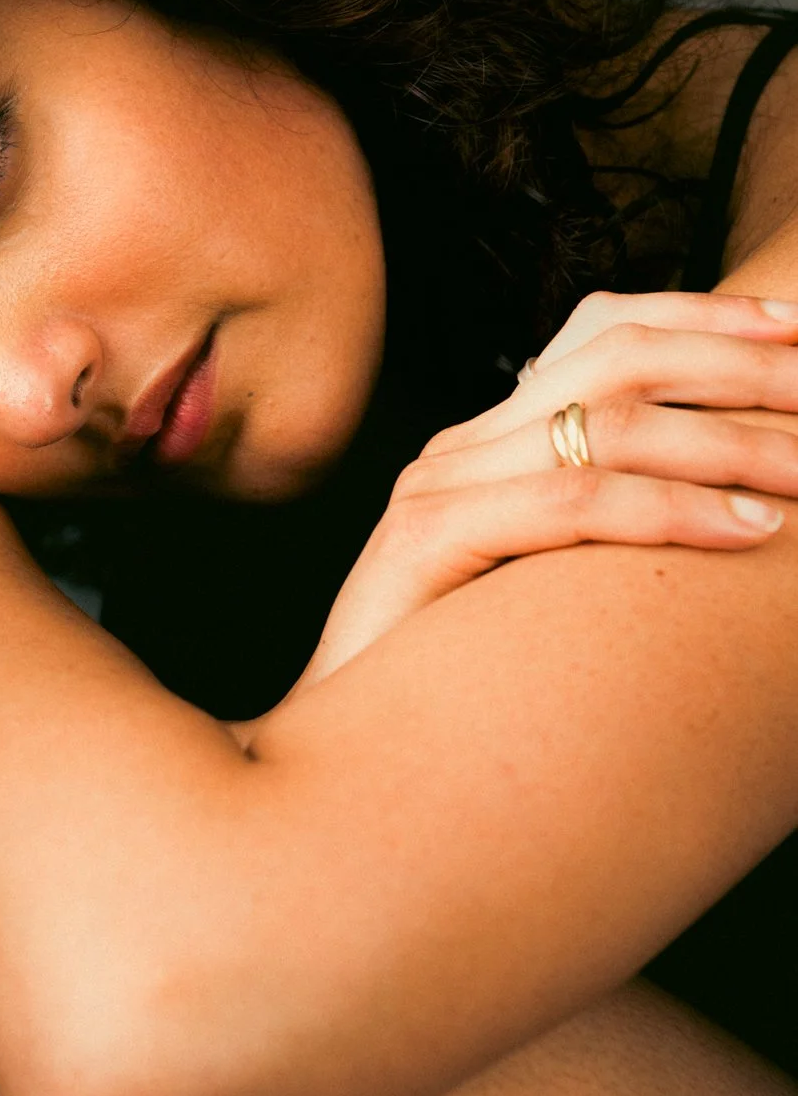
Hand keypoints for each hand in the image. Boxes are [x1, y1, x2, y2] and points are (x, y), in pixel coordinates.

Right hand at [298, 291, 797, 686]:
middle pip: (618, 358)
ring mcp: (439, 486)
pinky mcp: (425, 540)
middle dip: (742, 368)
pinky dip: (671, 510)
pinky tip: (748, 530)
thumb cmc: (471, 696)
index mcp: (492, 440)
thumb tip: (746, 507)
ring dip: (732, 440)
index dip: (708, 320)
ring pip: (608, 425)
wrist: (347, 776)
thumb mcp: (552, 592)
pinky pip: (571, 504)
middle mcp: (464, 445)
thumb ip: (610, 533)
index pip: (604, 331)